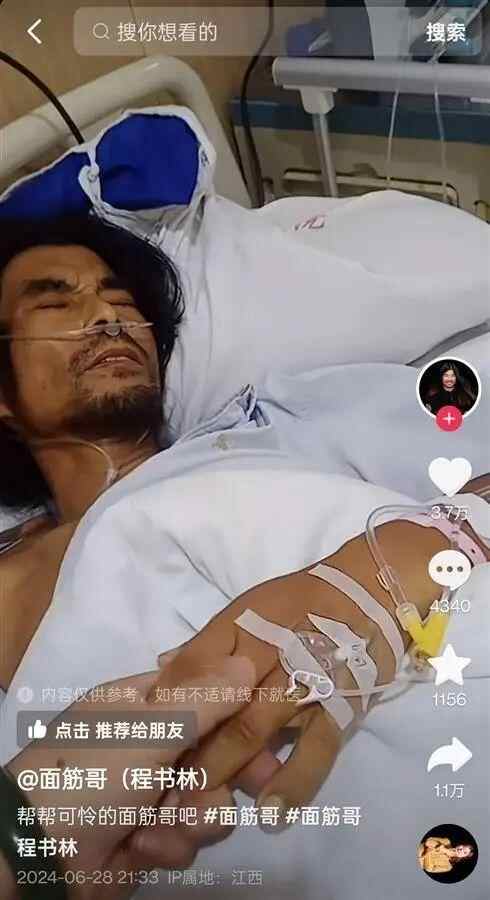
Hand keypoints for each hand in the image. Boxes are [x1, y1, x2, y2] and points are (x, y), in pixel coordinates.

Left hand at [6, 655, 254, 899]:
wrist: (37, 858)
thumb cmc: (92, 775)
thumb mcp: (148, 730)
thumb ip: (203, 700)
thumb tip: (247, 663)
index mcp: (141, 704)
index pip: (203, 694)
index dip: (238, 709)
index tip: (271, 723)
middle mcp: (149, 743)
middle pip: (215, 749)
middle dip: (226, 772)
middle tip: (258, 783)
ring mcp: (149, 790)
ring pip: (208, 797)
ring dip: (195, 815)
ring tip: (170, 822)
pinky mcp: (150, 834)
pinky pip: (186, 834)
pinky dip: (169, 842)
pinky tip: (142, 846)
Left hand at [148, 521, 440, 827]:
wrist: (371, 592)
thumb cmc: (300, 601)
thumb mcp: (245, 611)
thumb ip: (204, 646)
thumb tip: (161, 669)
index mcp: (238, 626)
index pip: (191, 665)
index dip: (166, 705)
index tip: (143, 740)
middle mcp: (265, 651)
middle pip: (215, 703)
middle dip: (186, 745)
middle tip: (161, 787)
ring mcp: (301, 680)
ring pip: (253, 730)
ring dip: (226, 770)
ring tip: (201, 809)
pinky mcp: (338, 707)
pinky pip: (314, 751)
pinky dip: (292, 782)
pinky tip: (270, 812)